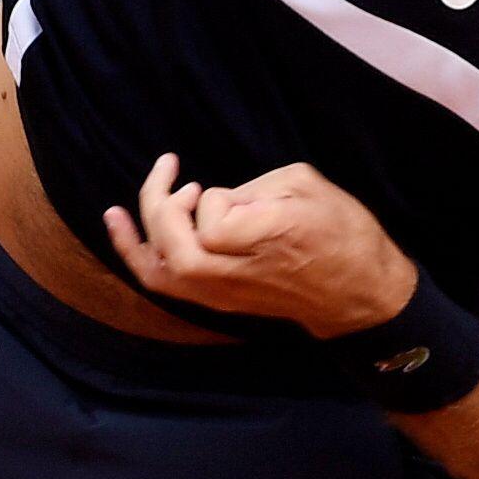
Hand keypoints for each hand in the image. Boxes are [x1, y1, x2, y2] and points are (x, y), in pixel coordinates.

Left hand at [103, 153, 419, 338]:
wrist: (358, 294)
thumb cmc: (342, 232)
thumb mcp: (307, 187)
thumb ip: (254, 188)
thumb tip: (218, 200)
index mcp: (266, 240)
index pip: (211, 226)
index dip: (212, 200)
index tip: (232, 191)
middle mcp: (239, 275)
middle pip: (176, 252)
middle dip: (161, 207)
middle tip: (178, 177)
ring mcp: (225, 295)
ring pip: (162, 274)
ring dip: (137, 235)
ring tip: (119, 207)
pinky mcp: (219, 301)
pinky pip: (167, 285)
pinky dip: (138, 257)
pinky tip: (122, 229)